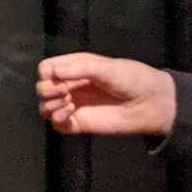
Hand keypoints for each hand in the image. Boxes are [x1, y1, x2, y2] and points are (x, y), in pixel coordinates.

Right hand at [37, 52, 176, 138]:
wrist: (149, 103)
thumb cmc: (129, 78)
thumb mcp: (104, 67)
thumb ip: (77, 68)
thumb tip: (51, 73)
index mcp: (75, 67)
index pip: (46, 68)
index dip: (46, 74)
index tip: (59, 78)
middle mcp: (71, 85)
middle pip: (42, 88)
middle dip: (47, 90)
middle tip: (65, 92)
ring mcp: (74, 105)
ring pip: (45, 107)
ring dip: (50, 105)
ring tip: (68, 103)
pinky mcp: (79, 124)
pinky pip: (56, 124)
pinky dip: (58, 119)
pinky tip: (71, 114)